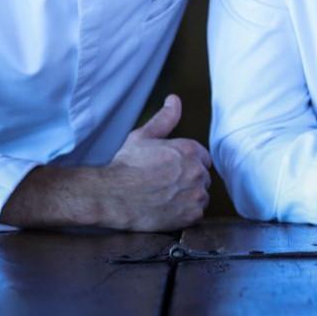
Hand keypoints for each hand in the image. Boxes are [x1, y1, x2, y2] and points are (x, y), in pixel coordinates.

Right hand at [102, 94, 211, 230]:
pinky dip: (186, 213)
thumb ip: (164, 118)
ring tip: (167, 197)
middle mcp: (197, 172)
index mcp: (189, 150)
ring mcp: (195, 195)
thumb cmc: (126, 166)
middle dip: (188, 179)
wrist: (114, 196)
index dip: (187, 163)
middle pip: (202, 176)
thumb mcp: (143, 136)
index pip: (202, 157)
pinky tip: (168, 209)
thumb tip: (174, 100)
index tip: (173, 169)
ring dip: (189, 196)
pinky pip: (196, 213)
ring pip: (201, 195)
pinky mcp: (191, 215)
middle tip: (166, 184)